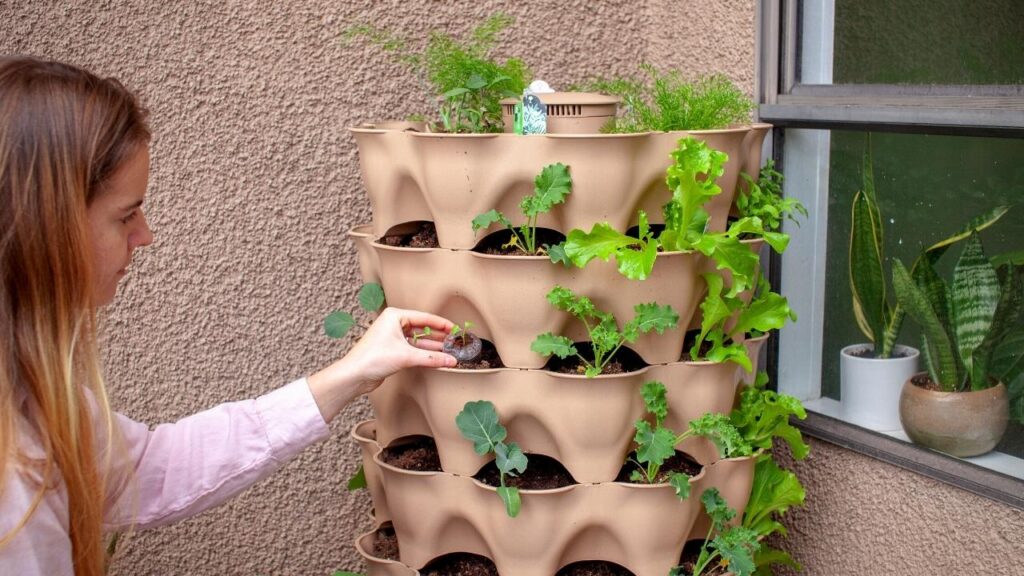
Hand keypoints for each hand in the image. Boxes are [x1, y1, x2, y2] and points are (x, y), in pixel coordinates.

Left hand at [307, 307, 456, 422]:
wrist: (354, 375)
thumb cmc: (372, 358)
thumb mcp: (406, 356)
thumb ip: (432, 358)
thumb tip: (450, 360)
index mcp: (395, 316)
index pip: (425, 318)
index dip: (442, 324)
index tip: (456, 329)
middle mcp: (393, 324)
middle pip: (422, 328)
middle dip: (439, 336)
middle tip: (455, 340)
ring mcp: (392, 337)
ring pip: (418, 340)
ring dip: (432, 346)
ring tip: (449, 350)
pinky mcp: (392, 350)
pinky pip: (413, 349)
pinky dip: (424, 353)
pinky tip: (436, 357)